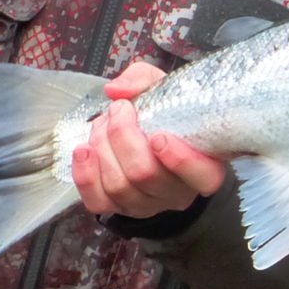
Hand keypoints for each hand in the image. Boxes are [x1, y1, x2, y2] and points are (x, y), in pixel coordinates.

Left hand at [71, 61, 227, 218]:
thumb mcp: (164, 89)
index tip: (159, 135)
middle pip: (145, 175)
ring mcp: (147, 204)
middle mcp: (177, 192)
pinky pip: (98, 201)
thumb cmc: (163, 116)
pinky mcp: (119, 208)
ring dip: (102, 147)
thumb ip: (144, 80)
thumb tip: (117, 91)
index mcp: (204, 165)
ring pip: (118, 185)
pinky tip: (84, 150)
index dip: (180, 160)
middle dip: (122, 136)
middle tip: (119, 109)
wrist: (150, 136)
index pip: (202, 177)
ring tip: (102, 123)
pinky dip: (85, 175)